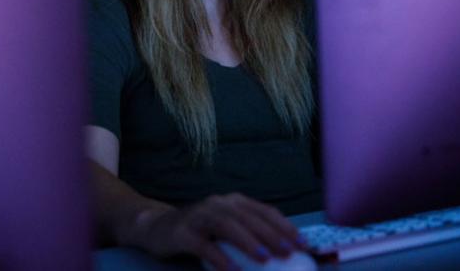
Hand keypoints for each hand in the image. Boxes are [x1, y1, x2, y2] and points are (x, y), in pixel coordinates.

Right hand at [135, 193, 303, 270]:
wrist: (157, 228)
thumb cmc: (199, 230)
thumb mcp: (225, 226)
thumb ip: (249, 232)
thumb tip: (283, 248)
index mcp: (232, 201)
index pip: (263, 210)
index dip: (284, 225)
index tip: (302, 243)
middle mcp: (217, 204)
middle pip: (247, 217)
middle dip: (270, 234)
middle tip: (288, 251)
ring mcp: (198, 216)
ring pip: (226, 225)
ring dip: (248, 241)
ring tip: (265, 257)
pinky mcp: (182, 233)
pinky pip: (203, 245)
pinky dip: (219, 257)